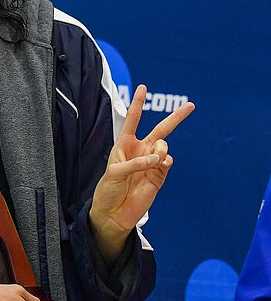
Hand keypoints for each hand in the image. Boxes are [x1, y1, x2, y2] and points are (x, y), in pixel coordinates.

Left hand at [89, 84, 194, 263]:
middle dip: (176, 117)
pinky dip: (164, 161)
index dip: (137, 103)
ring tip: (154, 160)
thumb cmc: (108, 189)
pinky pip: (168, 161)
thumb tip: (159, 158)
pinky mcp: (160, 175)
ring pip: (164, 146)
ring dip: (161, 149)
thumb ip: (136, 163)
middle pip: (161, 129)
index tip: (143, 87)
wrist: (114, 213)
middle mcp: (140, 150)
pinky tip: (159, 165)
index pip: (133, 120)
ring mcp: (151, 162)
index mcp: (124, 144)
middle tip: (191, 105)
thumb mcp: (115, 172)